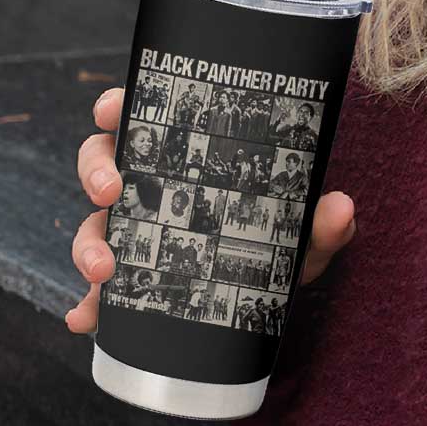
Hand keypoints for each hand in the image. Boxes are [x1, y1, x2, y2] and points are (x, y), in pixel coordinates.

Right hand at [64, 87, 356, 332]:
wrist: (276, 290)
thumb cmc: (283, 240)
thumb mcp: (304, 232)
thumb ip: (322, 222)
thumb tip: (341, 208)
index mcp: (186, 157)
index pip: (142, 118)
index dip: (116, 107)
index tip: (110, 110)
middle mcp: (154, 187)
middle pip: (102, 163)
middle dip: (96, 173)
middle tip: (111, 192)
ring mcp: (138, 232)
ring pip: (94, 224)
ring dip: (87, 244)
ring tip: (103, 271)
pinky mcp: (135, 278)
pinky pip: (99, 290)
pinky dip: (88, 304)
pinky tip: (85, 318)